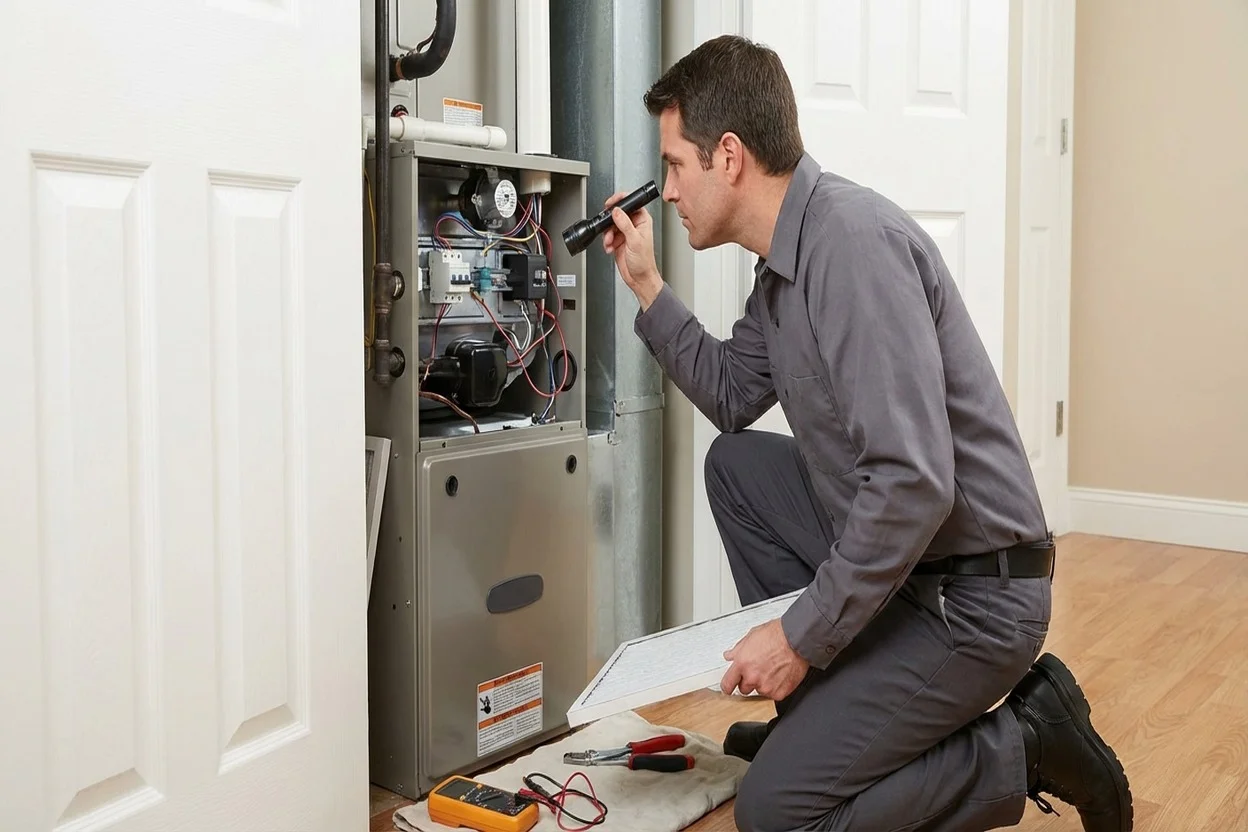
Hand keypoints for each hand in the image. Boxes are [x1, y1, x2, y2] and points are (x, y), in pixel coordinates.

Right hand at [602, 191, 661, 308]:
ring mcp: (625, 233)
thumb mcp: (635, 240)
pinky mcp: (618, 241)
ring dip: (607, 234)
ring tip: (610, 242)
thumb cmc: (644, 261)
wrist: (639, 278)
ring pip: (610, 225)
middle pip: (617, 214)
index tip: (611, 204)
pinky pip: (607, 236)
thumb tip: (616, 211)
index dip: (620, 201)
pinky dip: (606, 242)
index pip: (631, 203)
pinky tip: (610, 247)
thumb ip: (625, 224)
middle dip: (610, 222)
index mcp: (642, 221)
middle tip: (608, 227)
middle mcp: (634, 225)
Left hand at [720, 618, 809, 700]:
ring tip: (772, 670)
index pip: (727, 685)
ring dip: (763, 684)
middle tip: (758, 671)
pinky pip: (773, 695)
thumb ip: (738, 650)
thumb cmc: (777, 635)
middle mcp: (752, 677)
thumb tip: (730, 655)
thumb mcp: (751, 636)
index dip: (728, 686)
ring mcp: (766, 687)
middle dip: (748, 682)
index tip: (729, 687)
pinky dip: (776, 688)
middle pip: (743, 689)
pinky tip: (780, 675)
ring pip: (759, 692)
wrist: (797, 640)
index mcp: (742, 664)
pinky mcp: (779, 693)